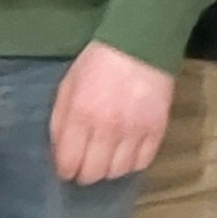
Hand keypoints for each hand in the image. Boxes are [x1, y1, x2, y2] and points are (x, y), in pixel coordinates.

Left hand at [49, 41, 174, 184]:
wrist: (140, 44)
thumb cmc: (98, 63)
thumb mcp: (68, 85)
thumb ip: (60, 120)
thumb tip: (59, 153)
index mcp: (80, 114)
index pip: (69, 162)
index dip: (66, 170)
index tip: (67, 168)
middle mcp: (107, 128)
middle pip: (93, 173)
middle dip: (86, 173)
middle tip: (86, 165)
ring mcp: (134, 131)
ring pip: (118, 172)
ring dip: (109, 169)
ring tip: (108, 158)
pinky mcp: (156, 130)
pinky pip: (142, 163)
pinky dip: (132, 162)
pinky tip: (127, 152)